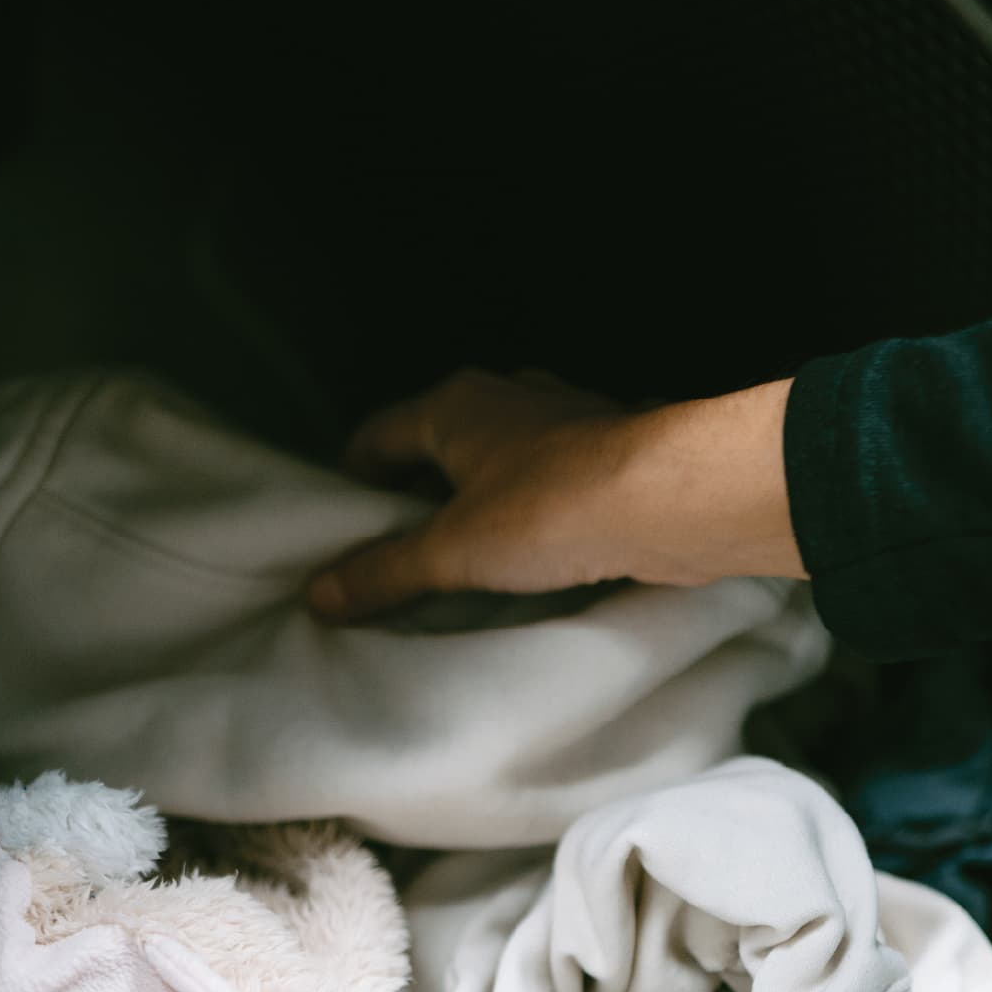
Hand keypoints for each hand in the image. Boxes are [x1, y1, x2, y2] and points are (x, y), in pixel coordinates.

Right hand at [307, 369, 805, 621]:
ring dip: (483, 497)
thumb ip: (385, 571)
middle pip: (442, 442)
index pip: (379, 433)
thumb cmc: (552, 510)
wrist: (671, 501)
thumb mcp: (453, 551)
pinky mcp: (611, 452)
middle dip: (419, 490)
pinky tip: (540, 548)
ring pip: (503, 456)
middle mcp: (508, 397)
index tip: (342, 521)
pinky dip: (537, 507)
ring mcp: (564, 420)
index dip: (354, 476)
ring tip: (467, 555)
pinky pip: (554, 478)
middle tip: (399, 548)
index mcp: (455, 405)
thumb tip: (321, 593)